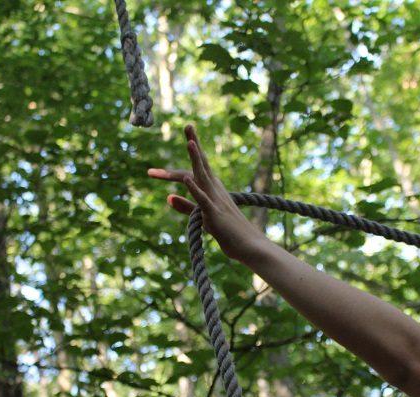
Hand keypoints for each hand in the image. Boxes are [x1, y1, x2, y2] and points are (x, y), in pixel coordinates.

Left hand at [148, 124, 267, 262]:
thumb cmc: (229, 233)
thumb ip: (186, 206)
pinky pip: (203, 200)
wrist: (250, 247)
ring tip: (190, 142)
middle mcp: (215, 190)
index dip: (192, 149)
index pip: (199, 166)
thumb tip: (168, 196)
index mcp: (213, 189)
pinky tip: (187, 179)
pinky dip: (194, 190)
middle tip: (187, 125)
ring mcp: (216, 201)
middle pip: (201, 164)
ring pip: (203, 177)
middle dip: (194, 144)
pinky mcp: (215, 215)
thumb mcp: (203, 217)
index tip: (187, 130)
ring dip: (196, 159)